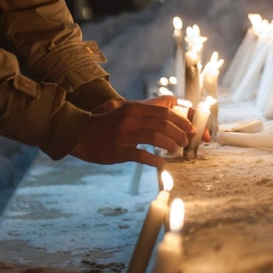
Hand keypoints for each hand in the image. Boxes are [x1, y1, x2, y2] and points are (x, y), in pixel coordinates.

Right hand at [71, 95, 194, 166]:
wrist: (81, 134)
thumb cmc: (106, 125)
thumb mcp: (124, 112)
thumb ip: (143, 114)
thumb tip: (167, 121)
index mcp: (134, 109)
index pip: (165, 113)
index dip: (181, 122)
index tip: (191, 130)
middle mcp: (131, 119)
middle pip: (164, 125)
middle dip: (179, 134)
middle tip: (186, 142)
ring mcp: (125, 135)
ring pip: (156, 138)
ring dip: (170, 145)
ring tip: (176, 151)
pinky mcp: (120, 151)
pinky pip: (143, 156)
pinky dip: (155, 160)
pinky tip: (161, 163)